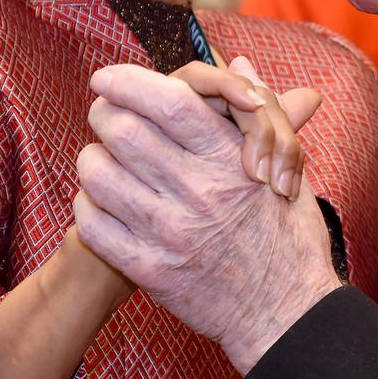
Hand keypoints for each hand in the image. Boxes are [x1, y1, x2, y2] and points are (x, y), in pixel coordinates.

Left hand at [75, 64, 341, 372]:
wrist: (286, 312)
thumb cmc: (289, 236)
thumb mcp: (289, 168)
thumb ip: (262, 113)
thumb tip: (240, 66)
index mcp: (231, 160)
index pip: (170, 101)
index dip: (129, 81)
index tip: (108, 77)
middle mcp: (199, 192)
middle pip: (123, 130)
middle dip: (105, 114)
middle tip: (106, 117)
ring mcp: (170, 233)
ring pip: (98, 173)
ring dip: (93, 159)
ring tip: (104, 160)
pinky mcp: (150, 270)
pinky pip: (93, 224)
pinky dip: (88, 204)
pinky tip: (103, 202)